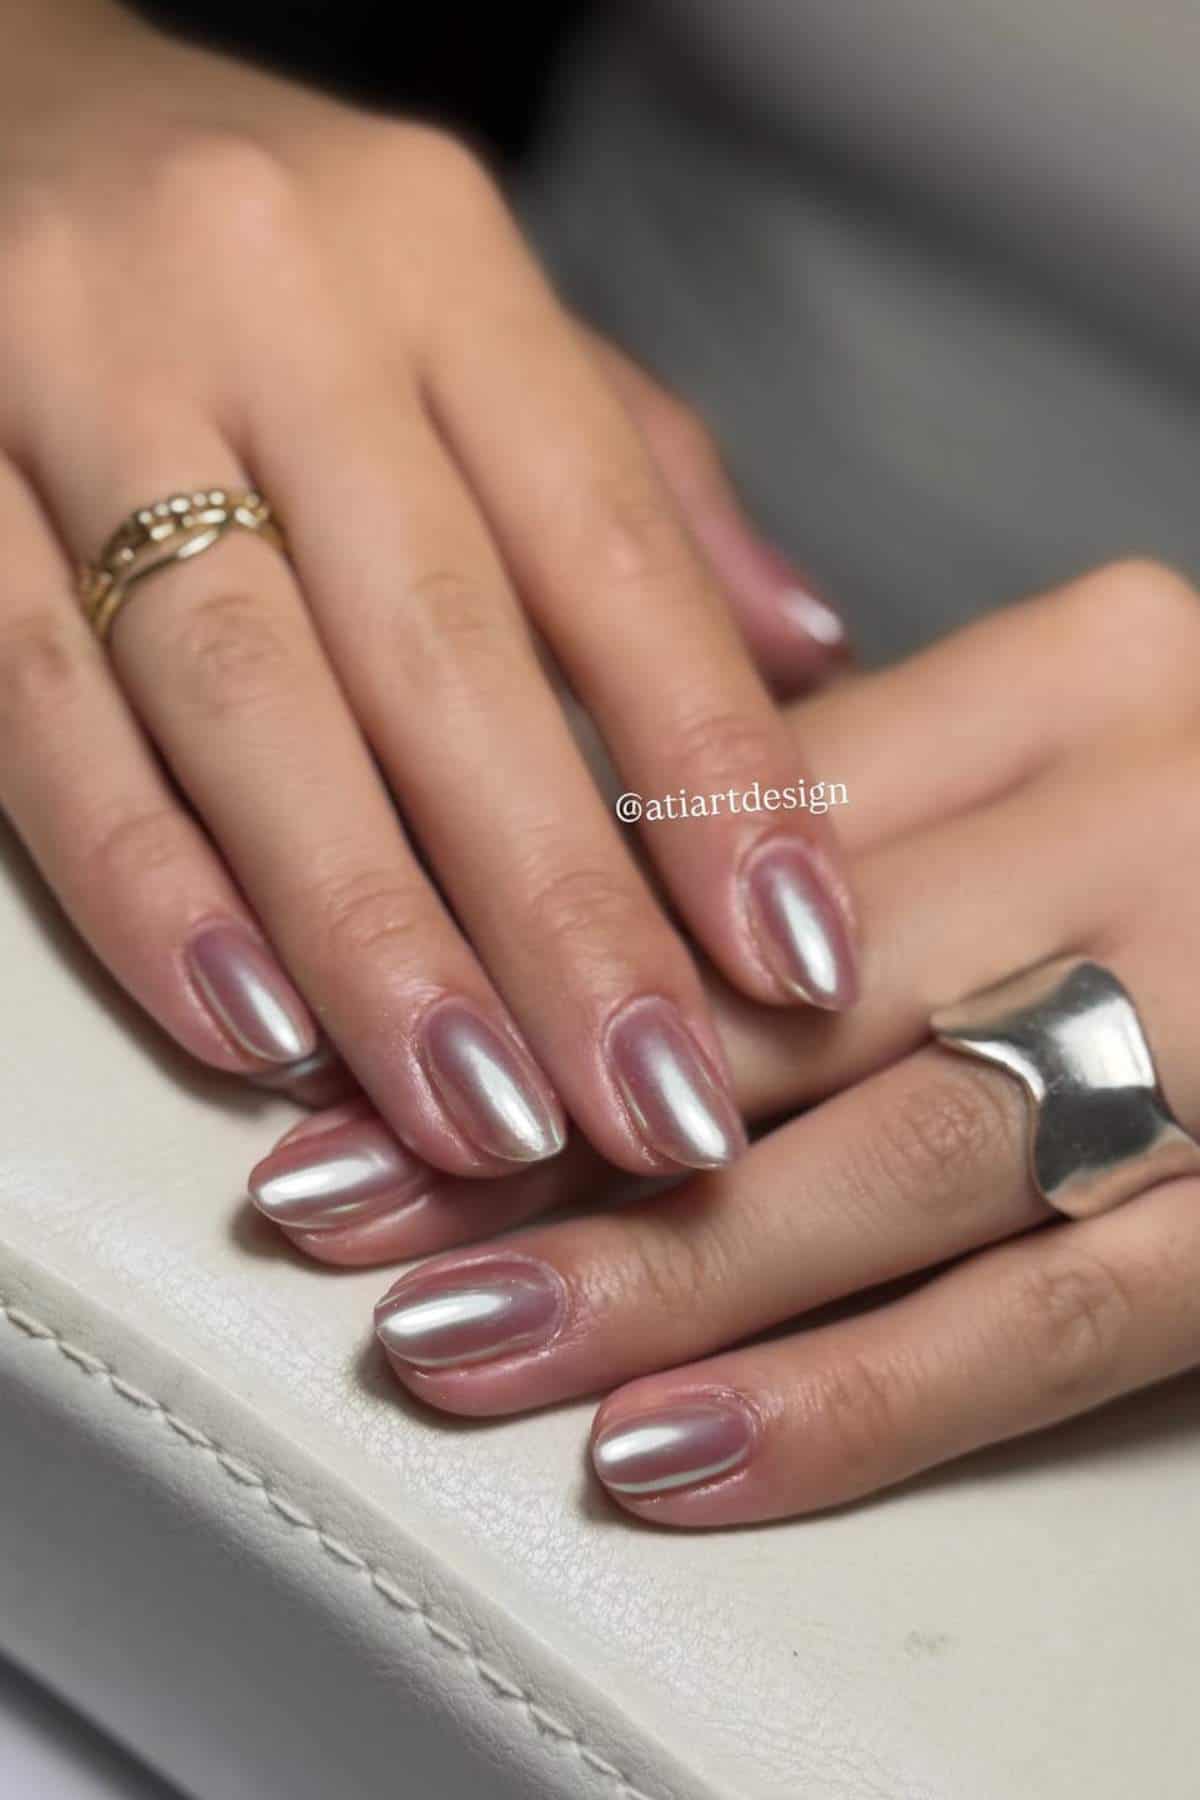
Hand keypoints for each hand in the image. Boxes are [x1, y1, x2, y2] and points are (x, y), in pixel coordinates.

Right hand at [0, 1, 855, 1179]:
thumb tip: (809, 654)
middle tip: (657, 1101)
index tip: (797, 956)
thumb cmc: (274, 249)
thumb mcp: (471, 307)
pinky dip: (148, 882)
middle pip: (442, 653)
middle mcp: (271, 309)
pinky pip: (42, 706)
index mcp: (440, 265)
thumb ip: (634, 478)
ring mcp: (79, 383)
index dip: (713, 772)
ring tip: (480, 1115)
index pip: (612, 549)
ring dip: (370, 933)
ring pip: (245, 703)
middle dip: (557, 906)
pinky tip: (249, 1026)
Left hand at [254, 560, 1199, 1521]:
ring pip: (883, 1163)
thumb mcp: (1101, 721)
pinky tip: (680, 1454)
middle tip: (329, 1213)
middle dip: (537, 1121)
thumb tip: (621, 876)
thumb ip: (899, 781)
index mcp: (1084, 665)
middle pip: (781, 993)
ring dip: (647, 1275)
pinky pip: (1048, 1319)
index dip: (529, 941)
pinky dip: (854, 1399)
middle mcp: (1152, 813)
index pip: (735, 817)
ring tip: (447, 1345)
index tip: (357, 1037)